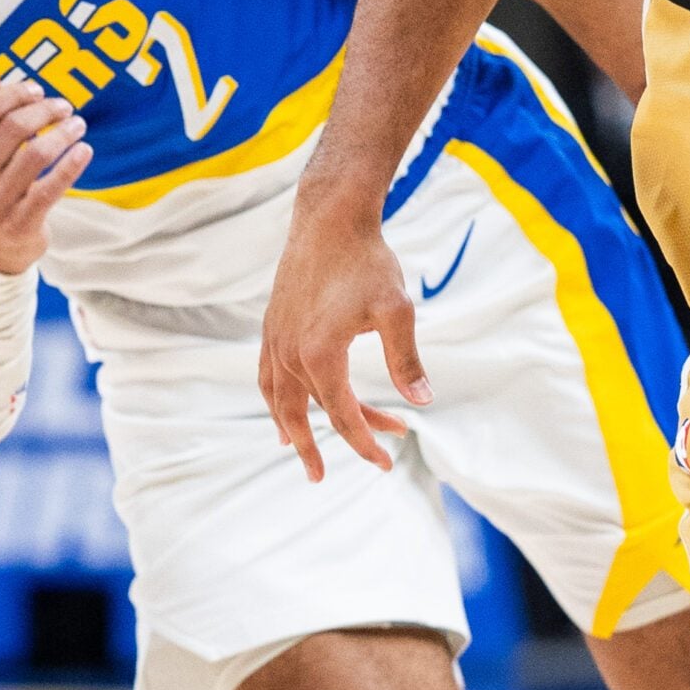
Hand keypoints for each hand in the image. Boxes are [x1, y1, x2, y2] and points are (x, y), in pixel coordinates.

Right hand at [0, 66, 90, 275]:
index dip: (16, 93)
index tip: (38, 91)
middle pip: (13, 128)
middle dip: (45, 110)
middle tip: (65, 107)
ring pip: (36, 155)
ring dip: (64, 133)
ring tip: (78, 125)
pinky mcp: (19, 224)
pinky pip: (52, 187)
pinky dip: (72, 164)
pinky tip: (84, 150)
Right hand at [259, 188, 425, 480]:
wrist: (330, 218)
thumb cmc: (367, 262)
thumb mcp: (397, 310)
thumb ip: (406, 359)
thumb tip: (424, 401)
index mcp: (319, 354)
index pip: (341, 415)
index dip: (364, 442)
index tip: (386, 461)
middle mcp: (289, 353)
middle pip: (312, 412)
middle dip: (335, 442)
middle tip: (352, 470)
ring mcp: (275, 340)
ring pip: (280, 400)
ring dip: (294, 430)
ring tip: (302, 454)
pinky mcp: (271, 326)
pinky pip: (266, 377)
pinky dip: (274, 401)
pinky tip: (281, 410)